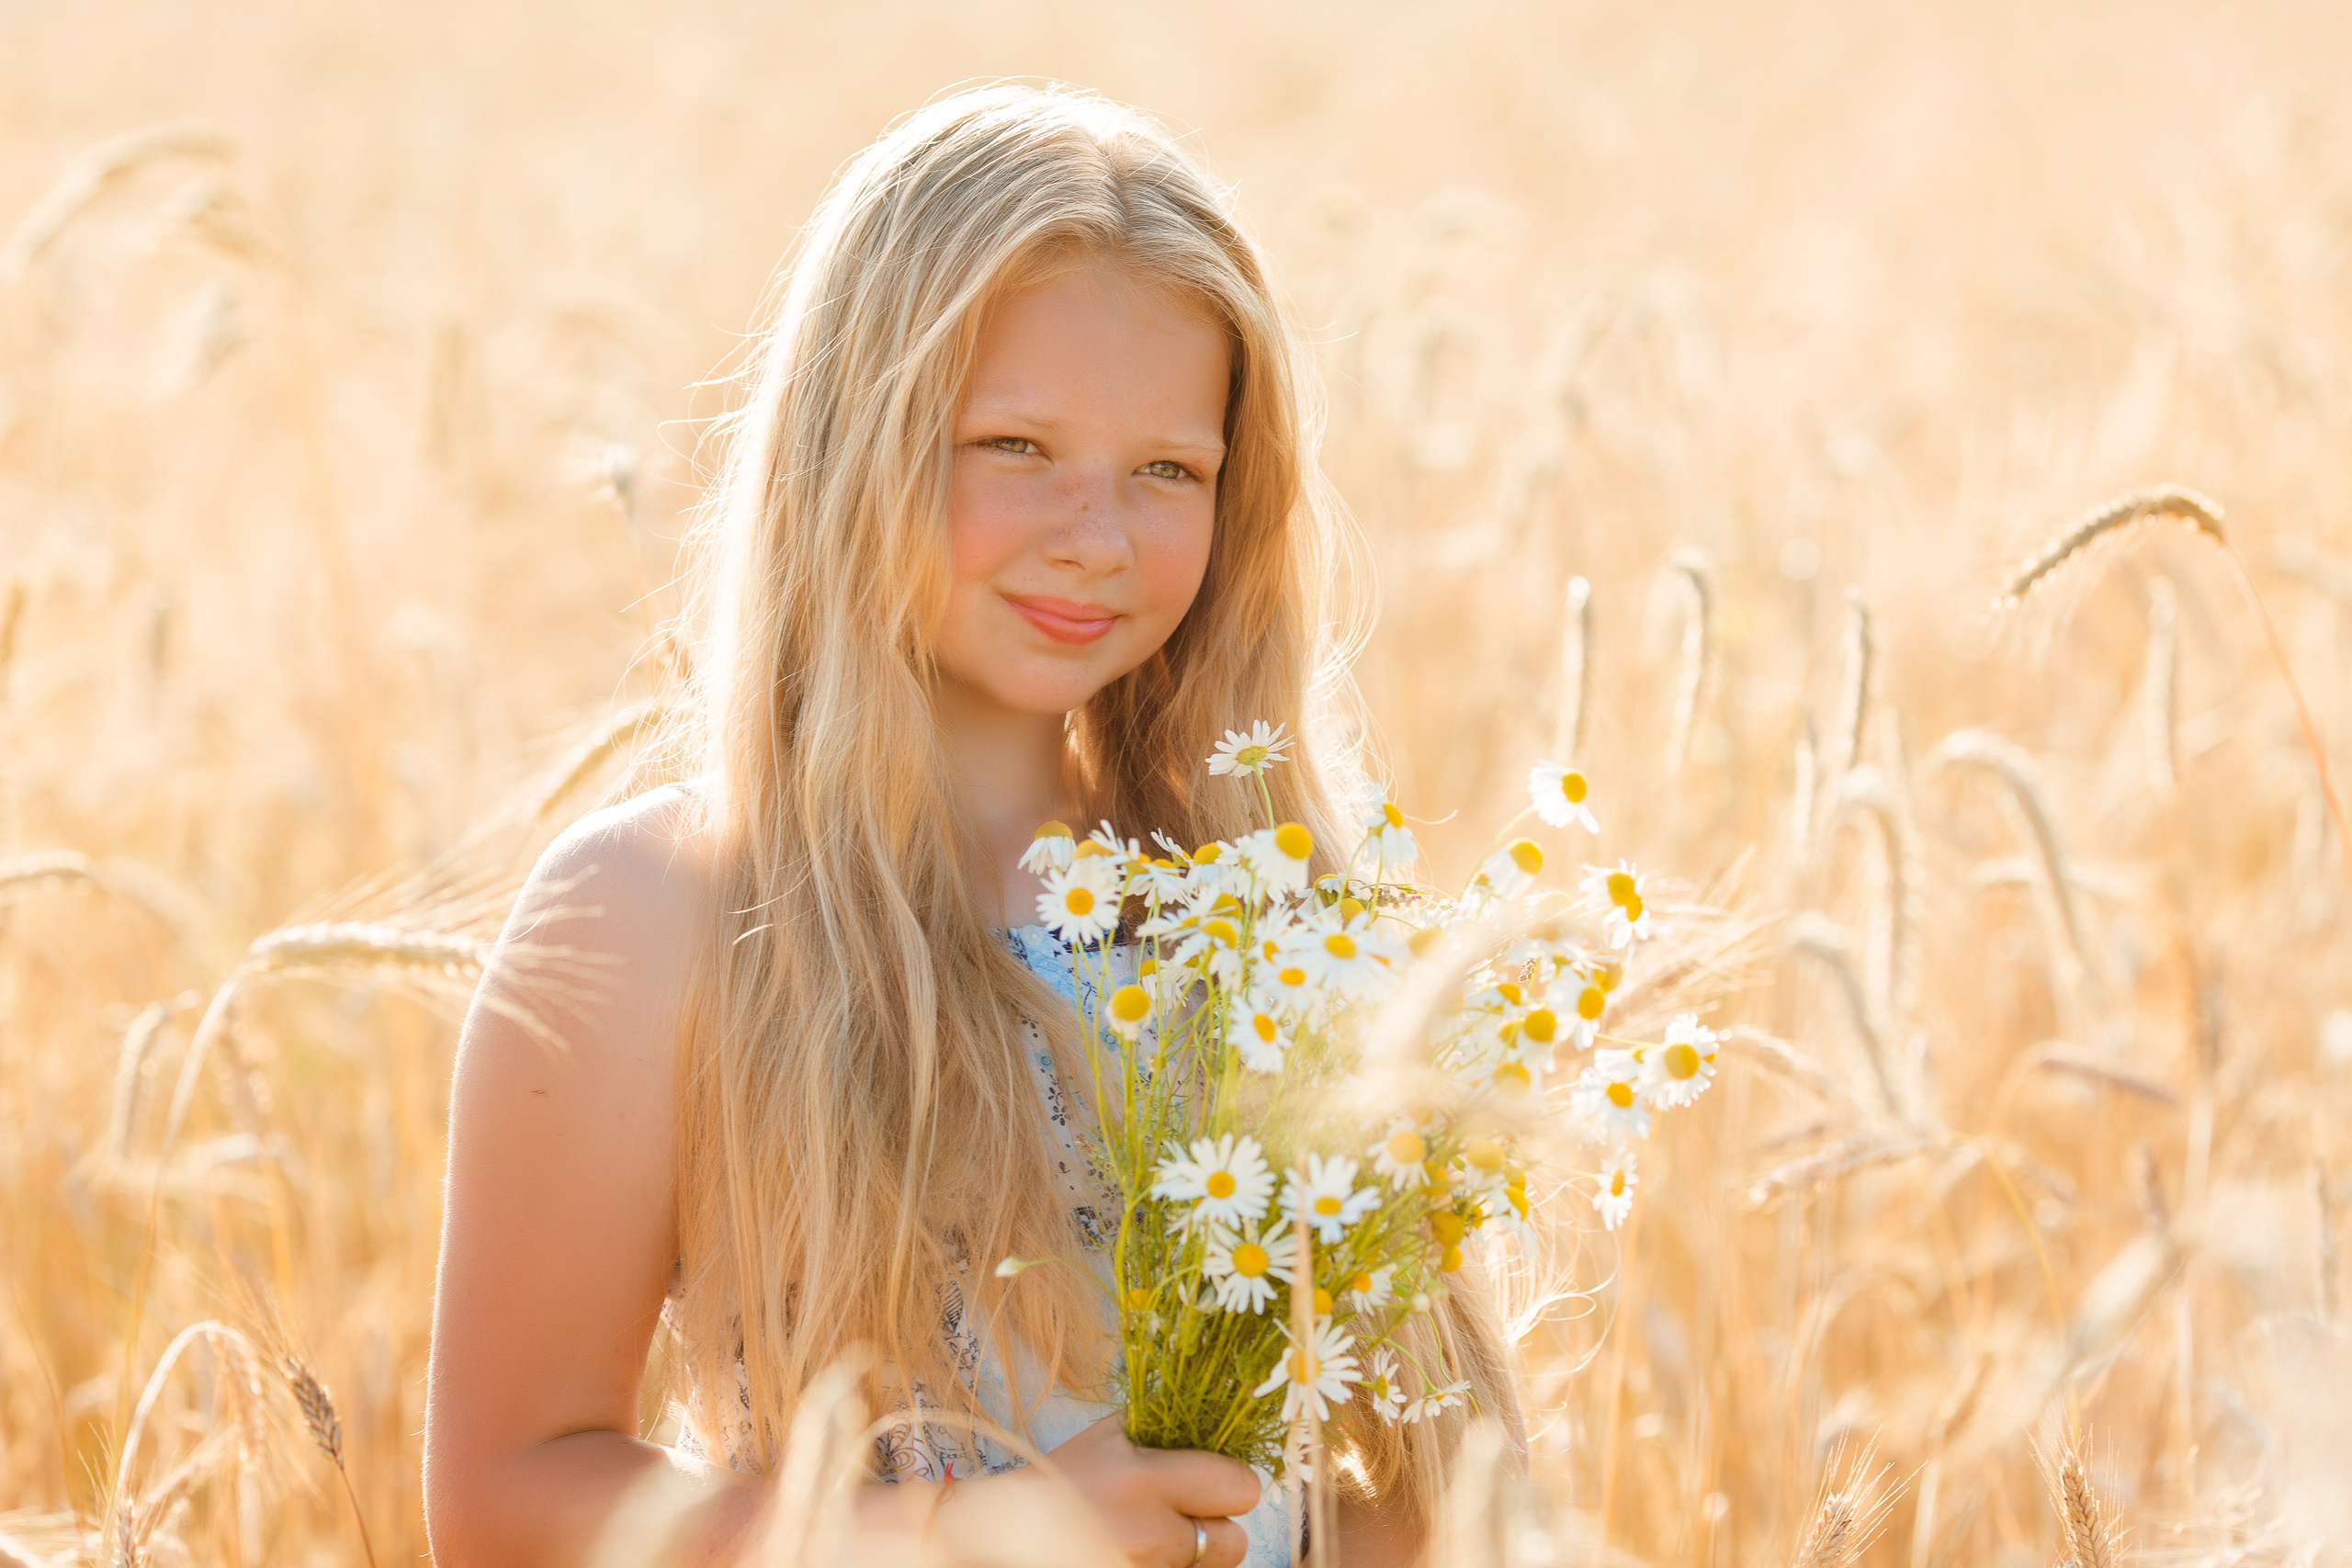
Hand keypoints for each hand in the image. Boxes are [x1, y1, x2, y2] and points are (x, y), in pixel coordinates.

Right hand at [1011, 1415, 1260, 1567]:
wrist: (1008, 1531)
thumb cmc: (1063, 1477)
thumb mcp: (1111, 1435)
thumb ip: (1169, 1427)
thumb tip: (1225, 1415)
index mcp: (1144, 1480)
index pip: (1239, 1487)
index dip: (1230, 1482)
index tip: (1211, 1479)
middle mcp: (1148, 1535)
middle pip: (1234, 1542)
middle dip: (1215, 1526)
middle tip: (1182, 1513)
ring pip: (1207, 1567)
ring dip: (1189, 1552)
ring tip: (1150, 1533)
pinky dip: (1166, 1566)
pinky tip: (1136, 1550)